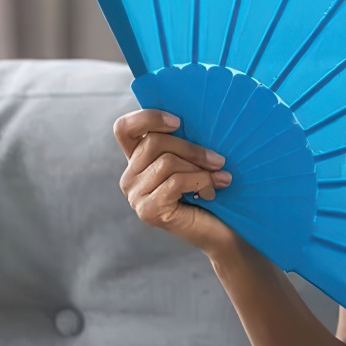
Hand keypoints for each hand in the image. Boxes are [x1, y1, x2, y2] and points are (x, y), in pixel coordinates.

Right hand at [113, 109, 237, 254]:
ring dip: (200, 168)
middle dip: (192, 149)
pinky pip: (175, 182)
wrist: (221, 230)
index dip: (148, 117)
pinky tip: (213, 191)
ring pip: (166, 162)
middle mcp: (130, 176)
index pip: (124, 128)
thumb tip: (196, 115)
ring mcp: (135, 195)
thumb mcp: (196, 159)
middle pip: (153, 142)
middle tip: (219, 160)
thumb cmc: (211, 189)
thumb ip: (185, 140)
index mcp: (138, 159)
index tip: (179, 122)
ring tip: (219, 178)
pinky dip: (200, 182)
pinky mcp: (148, 211)